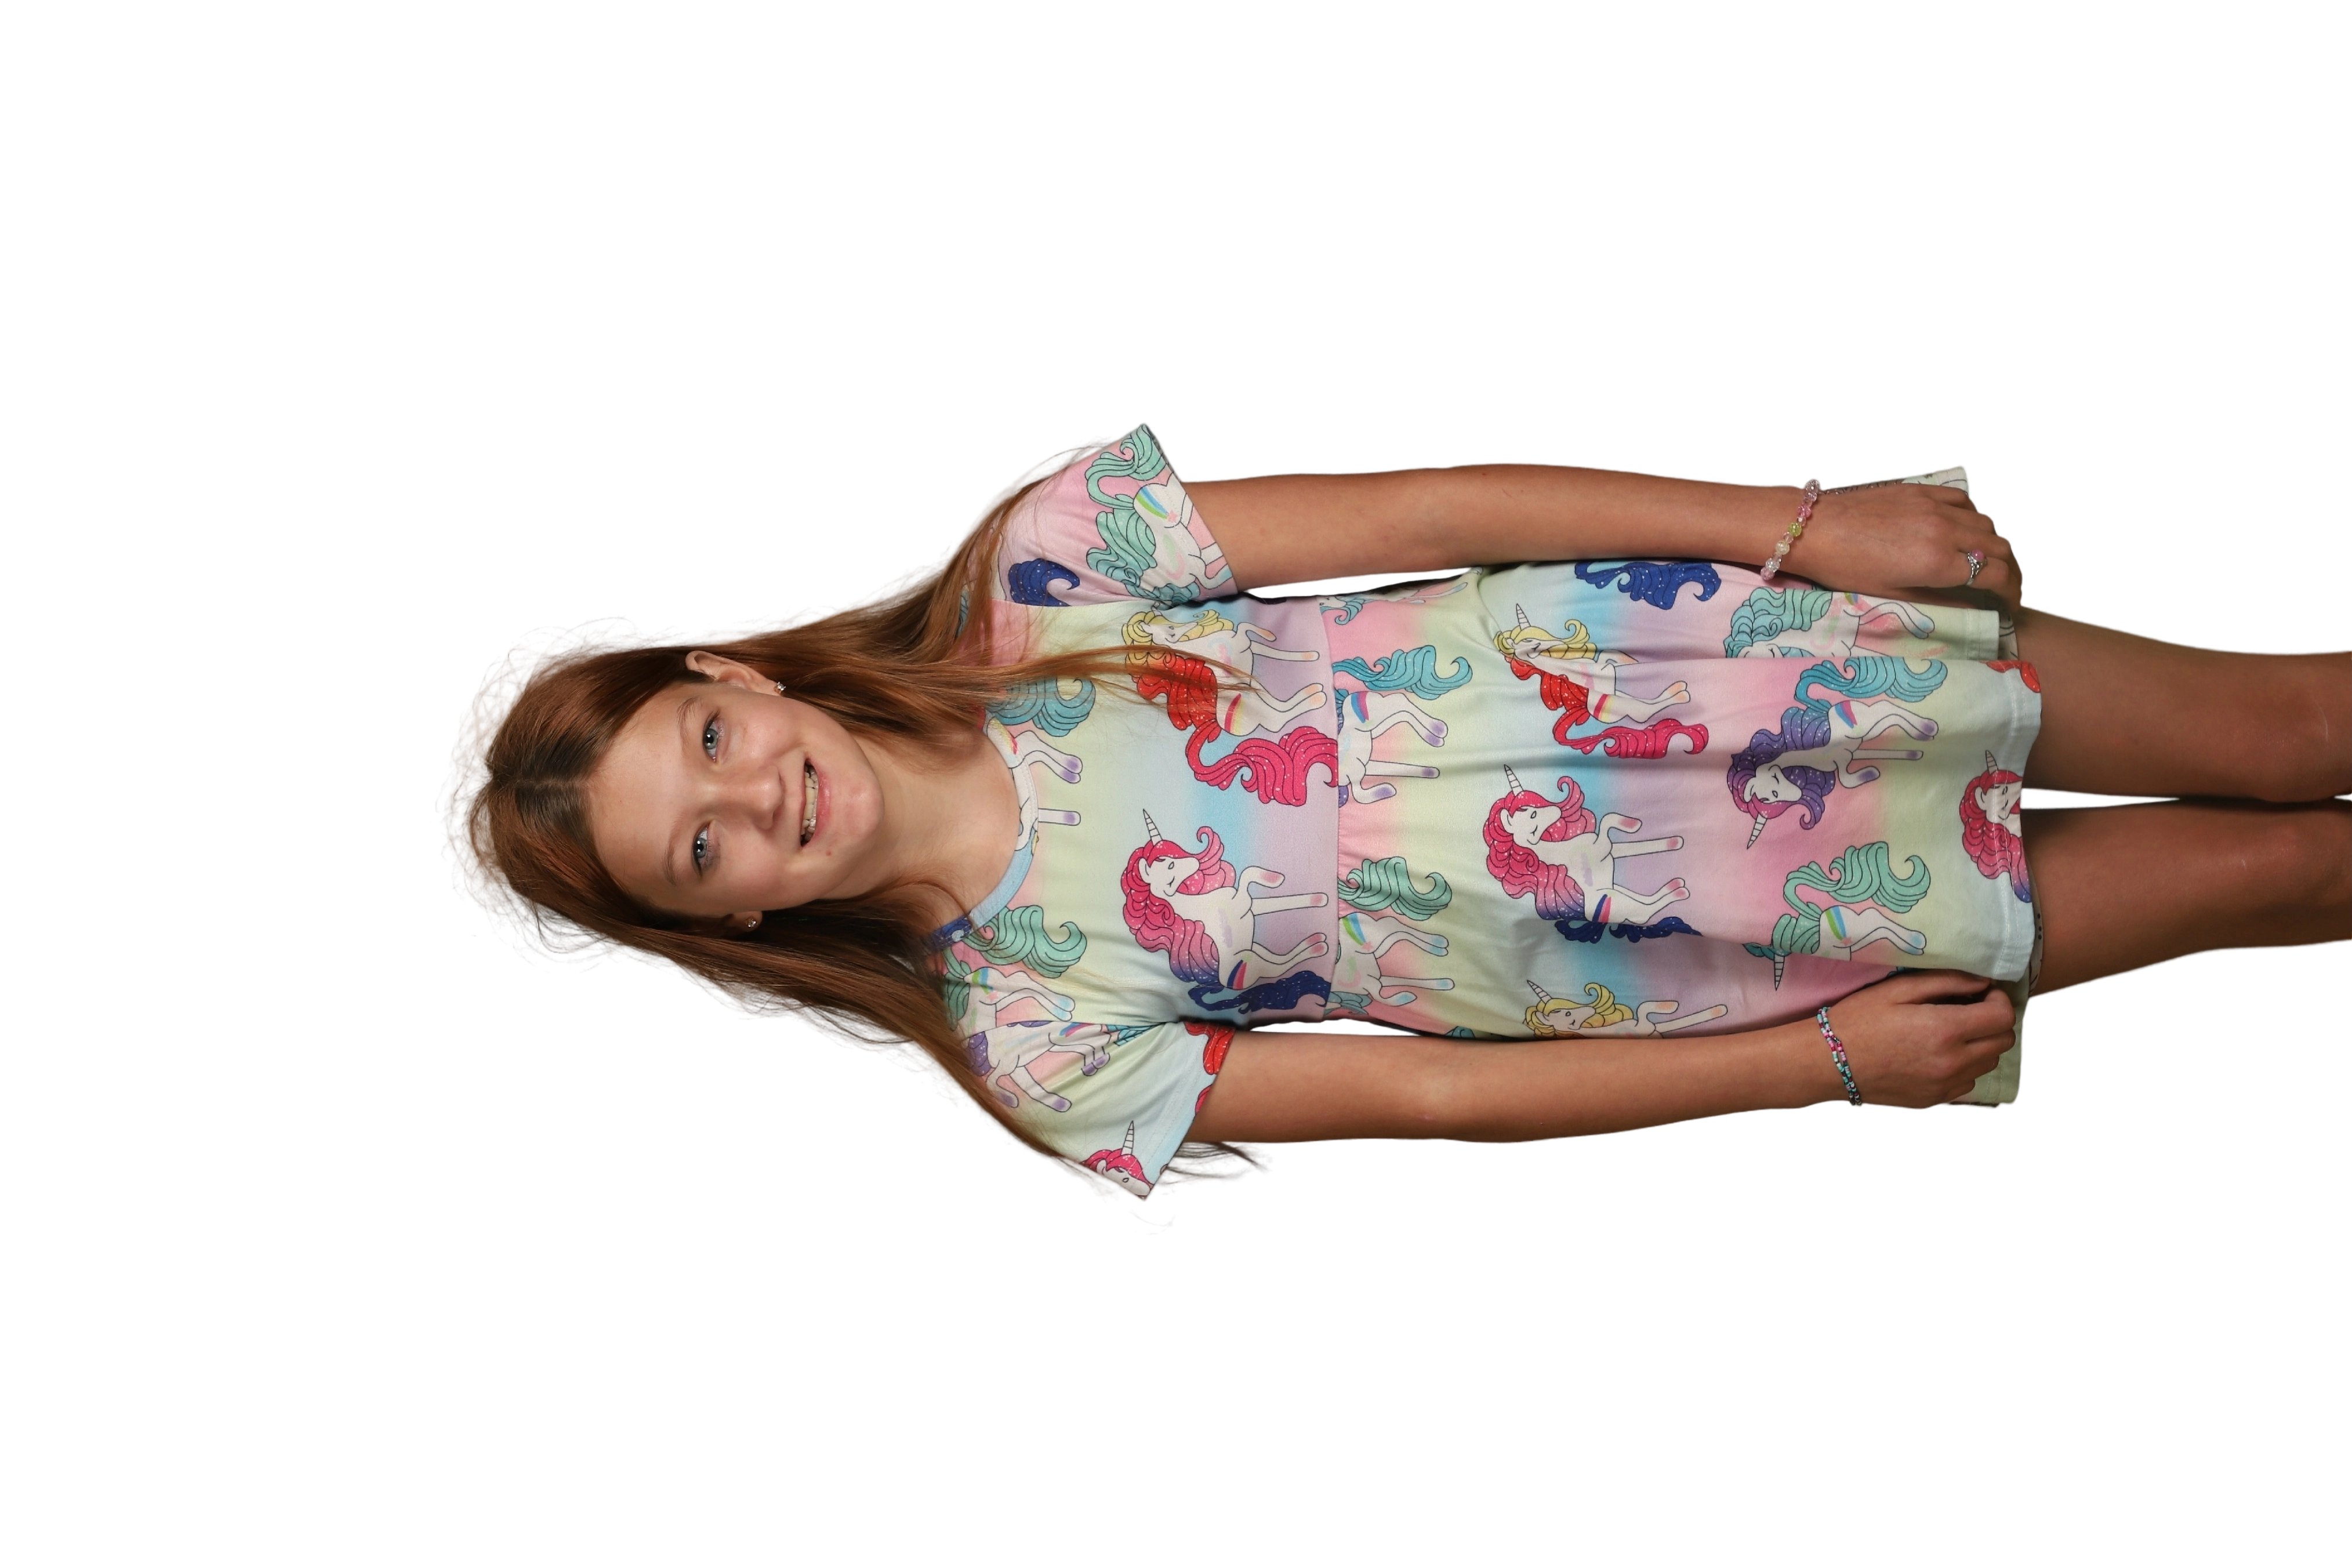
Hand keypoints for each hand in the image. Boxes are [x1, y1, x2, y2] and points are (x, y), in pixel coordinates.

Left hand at [1773, 480, 2026, 618]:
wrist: (1815, 529)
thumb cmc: (1846, 568)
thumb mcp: (1893, 595)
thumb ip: (1940, 602)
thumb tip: (1974, 610)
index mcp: (1938, 563)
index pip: (1997, 575)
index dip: (2012, 594)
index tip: (2011, 605)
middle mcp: (1945, 531)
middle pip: (2000, 548)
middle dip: (2008, 571)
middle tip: (2002, 586)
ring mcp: (1935, 507)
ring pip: (1987, 523)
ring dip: (1993, 544)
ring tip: (1984, 561)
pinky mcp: (1923, 491)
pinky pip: (1964, 501)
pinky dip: (1974, 517)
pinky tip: (1964, 529)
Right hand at [1816, 969, 2016, 1108]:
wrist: (1828, 1062)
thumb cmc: (1858, 1019)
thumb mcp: (1898, 989)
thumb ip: (1946, 981)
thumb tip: (1983, 981)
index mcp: (1946, 1029)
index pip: (2003, 1016)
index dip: (1999, 999)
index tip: (1981, 992)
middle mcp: (1953, 1062)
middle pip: (2002, 1042)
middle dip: (1993, 1021)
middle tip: (1969, 1009)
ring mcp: (1946, 1085)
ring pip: (1988, 1063)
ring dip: (1981, 1044)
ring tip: (1953, 1032)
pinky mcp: (1936, 1099)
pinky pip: (1968, 1082)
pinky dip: (1964, 1066)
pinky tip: (1938, 1054)